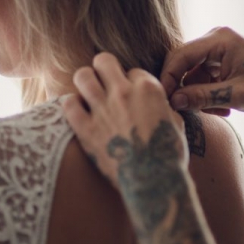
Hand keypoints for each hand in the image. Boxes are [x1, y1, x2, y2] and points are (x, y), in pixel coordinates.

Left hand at [63, 52, 187, 188]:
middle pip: (104, 60)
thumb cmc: (168, 155)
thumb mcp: (175, 123)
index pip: (133, 70)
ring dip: (85, 82)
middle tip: (104, 84)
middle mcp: (124, 93)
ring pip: (82, 76)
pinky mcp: (86, 130)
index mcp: (149, 89)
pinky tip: (78, 112)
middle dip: (104, 69)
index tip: (131, 95)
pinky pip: (68, 103)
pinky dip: (72, 105)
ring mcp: (102, 110)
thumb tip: (159, 104)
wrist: (152, 183)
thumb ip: (163, 107)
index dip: (131, 82)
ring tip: (88, 94)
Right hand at [161, 27, 243, 133]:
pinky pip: (202, 78)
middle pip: (183, 63)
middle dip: (184, 89)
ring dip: (199, 95)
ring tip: (219, 112)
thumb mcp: (235, 95)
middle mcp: (216, 39)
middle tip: (184, 111)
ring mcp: (218, 49)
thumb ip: (203, 97)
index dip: (169, 77)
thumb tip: (174, 101)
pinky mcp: (220, 61)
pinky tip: (224, 108)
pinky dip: (207, 94)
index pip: (181, 55)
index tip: (164, 99)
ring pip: (192, 74)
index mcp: (220, 39)